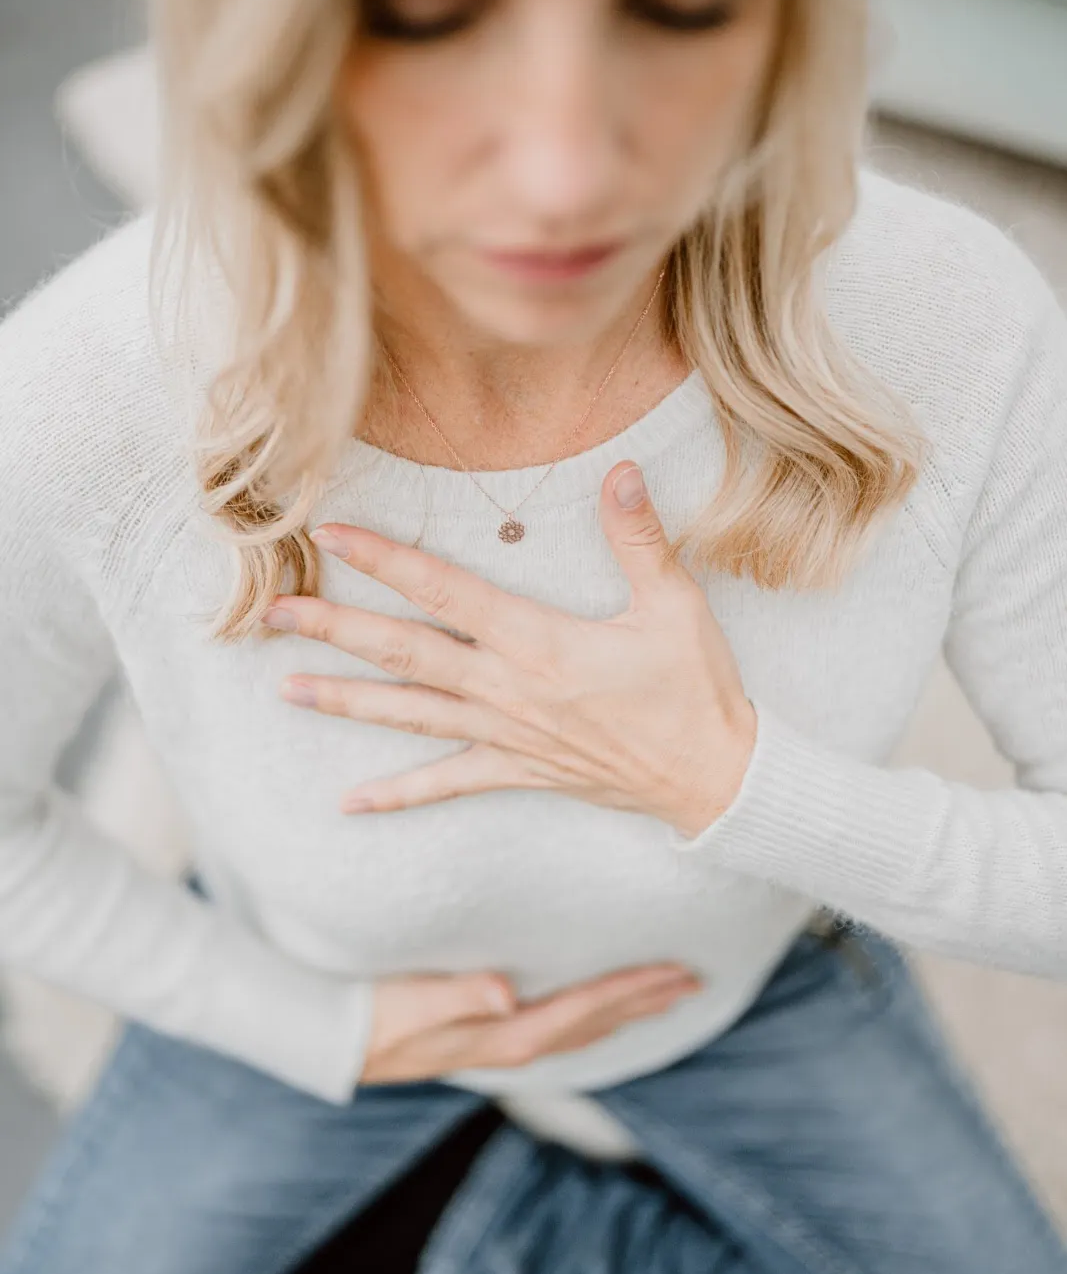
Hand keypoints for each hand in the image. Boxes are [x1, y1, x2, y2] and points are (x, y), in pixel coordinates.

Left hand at [263, 458, 757, 839]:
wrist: (713, 778)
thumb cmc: (694, 689)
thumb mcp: (675, 605)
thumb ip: (639, 537)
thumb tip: (619, 471)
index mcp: (537, 641)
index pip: (444, 590)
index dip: (385, 558)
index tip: (331, 533)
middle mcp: (507, 689)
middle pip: (403, 652)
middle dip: (335, 629)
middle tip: (272, 613)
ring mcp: (506, 735)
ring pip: (408, 715)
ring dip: (345, 700)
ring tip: (285, 688)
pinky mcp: (517, 770)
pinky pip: (446, 783)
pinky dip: (397, 794)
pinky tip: (350, 801)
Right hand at [360, 961, 704, 1083]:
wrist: (334, 1042)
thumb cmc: (370, 1015)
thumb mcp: (410, 1002)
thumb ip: (458, 995)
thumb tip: (506, 993)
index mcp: (504, 1036)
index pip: (583, 1009)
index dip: (630, 990)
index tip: (674, 972)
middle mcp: (513, 1045)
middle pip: (596, 1021)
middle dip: (645, 1000)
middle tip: (694, 978)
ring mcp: (503, 1045)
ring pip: (583, 1028)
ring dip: (627, 1009)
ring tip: (667, 992)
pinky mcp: (490, 1038)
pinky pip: (560, 1028)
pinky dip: (593, 1015)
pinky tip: (601, 1009)